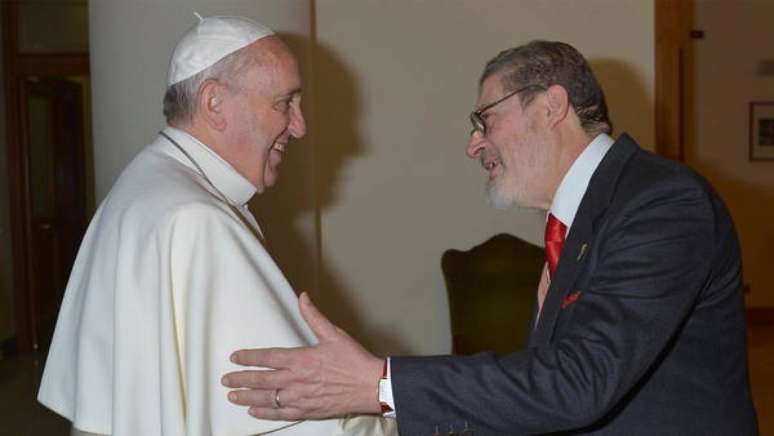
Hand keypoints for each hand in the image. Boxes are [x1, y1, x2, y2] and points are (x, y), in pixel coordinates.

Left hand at [222, 292, 383, 419]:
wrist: (370, 386)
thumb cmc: (354, 361)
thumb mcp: (333, 334)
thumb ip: (314, 316)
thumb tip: (303, 297)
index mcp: (301, 359)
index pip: (267, 357)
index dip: (248, 357)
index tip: (235, 357)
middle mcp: (296, 379)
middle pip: (261, 380)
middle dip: (241, 379)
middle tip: (225, 379)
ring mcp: (300, 397)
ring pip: (267, 398)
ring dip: (247, 397)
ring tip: (233, 396)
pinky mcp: (307, 410)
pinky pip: (281, 413)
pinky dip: (265, 413)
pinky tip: (255, 411)